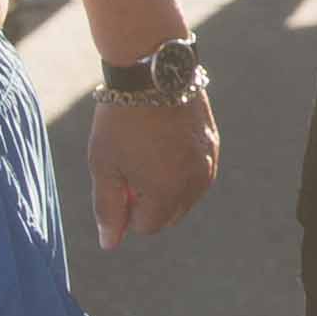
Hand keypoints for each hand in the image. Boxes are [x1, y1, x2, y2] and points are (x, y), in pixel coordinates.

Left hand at [86, 88, 220, 245]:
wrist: (151, 71)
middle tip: (129, 167)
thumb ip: (108, 209)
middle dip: (148, 202)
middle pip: (169, 215)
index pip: (146, 226)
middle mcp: (194, 184)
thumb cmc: (120, 121)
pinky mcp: (213, 144)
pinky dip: (180, 169)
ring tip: (146, 154)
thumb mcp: (103, 166)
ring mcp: (208, 163)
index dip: (126, 208)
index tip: (117, 179)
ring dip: (166, 187)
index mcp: (167, 193)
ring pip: (186, 196)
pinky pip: (197, 173)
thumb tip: (110, 244)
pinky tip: (163, 143)